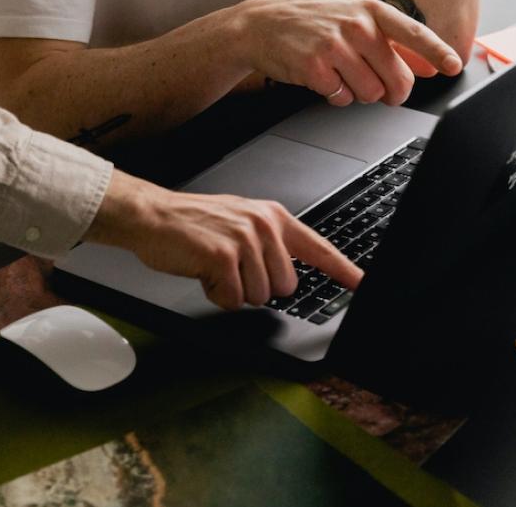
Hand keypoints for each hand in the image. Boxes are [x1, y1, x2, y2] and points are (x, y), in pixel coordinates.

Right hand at [85, 171, 362, 309]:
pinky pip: (232, 299)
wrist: (153, 215)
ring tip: (213, 266)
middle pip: (284, 287)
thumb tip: (287, 274)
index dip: (343, 271)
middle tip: (230, 267)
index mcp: (273, 217)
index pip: (318, 248)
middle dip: (256, 287)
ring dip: (233, 291)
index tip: (362, 285)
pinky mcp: (223, 256)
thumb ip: (269, 243)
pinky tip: (203, 272)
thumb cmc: (193, 224)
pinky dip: (215, 294)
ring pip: (259, 296)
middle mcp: (264, 225)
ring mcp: (245, 239)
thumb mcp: (240, 223)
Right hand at [235, 0, 462, 106]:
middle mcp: (357, 26)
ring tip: (341, 74)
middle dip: (392, 92)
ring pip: (371, 94)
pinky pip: (343, 99)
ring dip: (360, 93)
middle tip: (381, 89)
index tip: (453, 66)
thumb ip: (394, 43)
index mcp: (372, 12)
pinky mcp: (315, 68)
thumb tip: (429, 66)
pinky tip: (323, 78)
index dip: (437, 52)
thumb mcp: (355, 22)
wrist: (261, 25)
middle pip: (397, 78)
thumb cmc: (314, 23)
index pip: (414, 33)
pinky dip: (336, 96)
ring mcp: (335, 46)